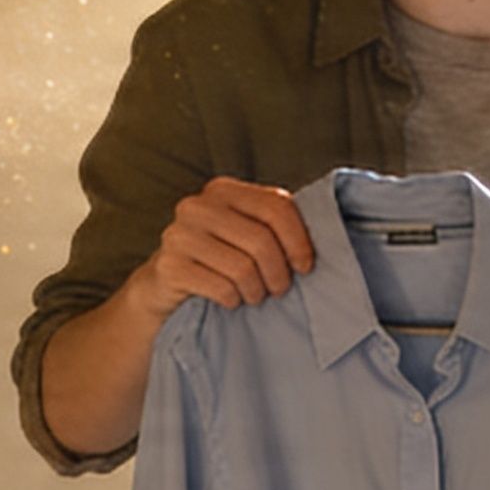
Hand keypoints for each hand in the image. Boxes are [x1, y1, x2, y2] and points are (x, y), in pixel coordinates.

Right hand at [127, 177, 316, 316]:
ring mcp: (178, 235)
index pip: (276, 207)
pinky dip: (233, 299)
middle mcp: (197, 206)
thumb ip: (272, 224)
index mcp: (222, 190)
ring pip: (242, 268)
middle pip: (261, 240)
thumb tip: (326, 233)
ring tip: (254, 295)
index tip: (305, 266)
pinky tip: (231, 299)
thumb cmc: (217, 260)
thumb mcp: (244, 233)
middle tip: (279, 289)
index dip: (298, 240)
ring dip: (257, 290)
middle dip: (279, 273)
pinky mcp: (168, 267)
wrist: (162, 287)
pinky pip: (220, 287)